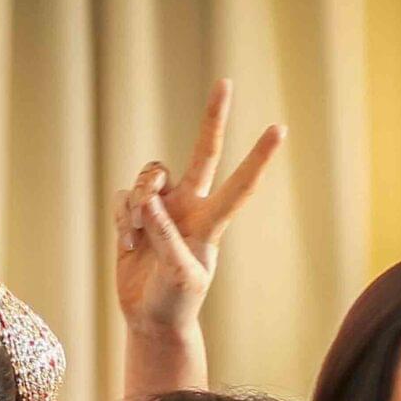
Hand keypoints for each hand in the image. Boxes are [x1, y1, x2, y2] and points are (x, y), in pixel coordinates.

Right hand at [111, 78, 284, 338]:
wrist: (151, 318)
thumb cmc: (175, 300)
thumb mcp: (178, 274)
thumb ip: (167, 236)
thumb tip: (149, 200)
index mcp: (211, 222)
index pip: (239, 184)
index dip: (257, 156)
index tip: (279, 129)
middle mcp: (191, 205)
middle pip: (202, 152)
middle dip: (214, 118)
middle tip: (225, 83)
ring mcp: (163, 207)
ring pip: (148, 177)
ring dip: (136, 203)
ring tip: (137, 238)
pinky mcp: (136, 213)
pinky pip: (123, 197)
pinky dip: (121, 219)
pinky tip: (128, 243)